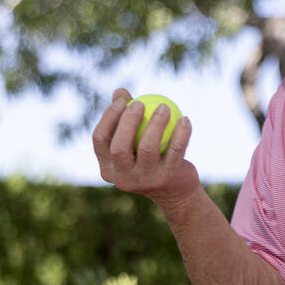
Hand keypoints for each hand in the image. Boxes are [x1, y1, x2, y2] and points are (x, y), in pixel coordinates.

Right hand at [92, 88, 199, 206]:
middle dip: (128, 122)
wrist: (175, 192)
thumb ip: (125, 116)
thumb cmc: (150, 159)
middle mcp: (123, 178)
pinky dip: (181, 133)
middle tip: (140, 103)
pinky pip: (175, 151)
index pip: (100, 140)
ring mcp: (145, 181)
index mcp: (108, 168)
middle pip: (119, 147)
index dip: (108, 117)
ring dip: (156, 123)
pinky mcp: (167, 179)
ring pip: (147, 148)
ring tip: (165, 107)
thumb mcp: (134, 141)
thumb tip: (119, 91)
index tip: (123, 100)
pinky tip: (185, 119)